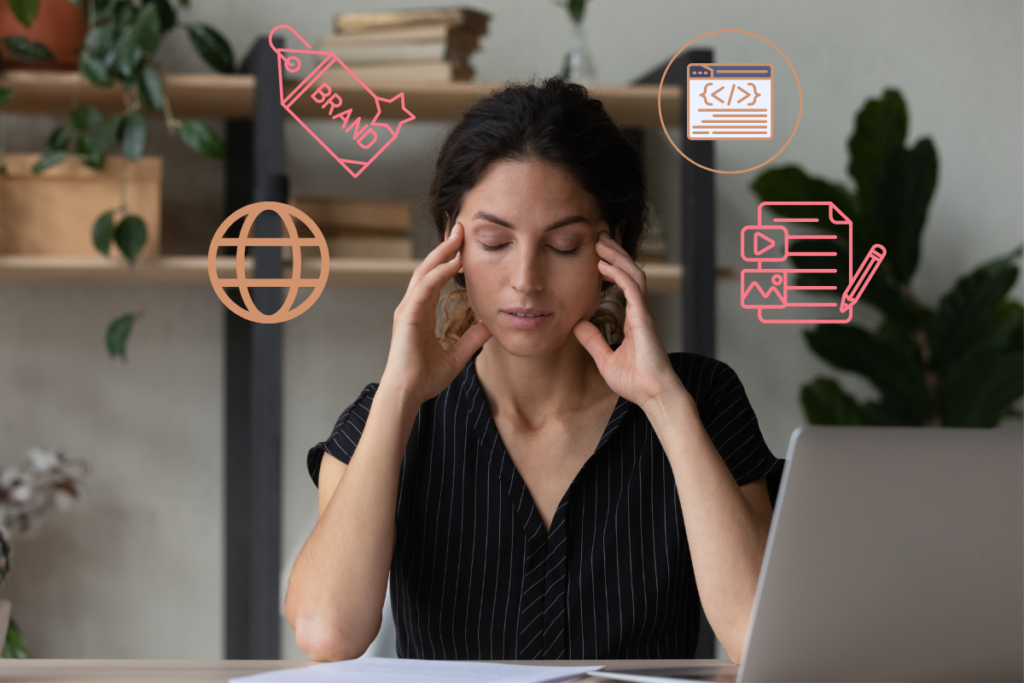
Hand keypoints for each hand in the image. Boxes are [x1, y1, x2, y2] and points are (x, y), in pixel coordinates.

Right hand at [381, 221, 491, 405]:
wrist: (407, 394)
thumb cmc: (425, 378)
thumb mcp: (457, 355)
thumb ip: (471, 339)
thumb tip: (490, 325)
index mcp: (421, 313)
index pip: (435, 279)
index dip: (448, 261)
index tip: (463, 246)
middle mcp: (413, 307)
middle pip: (429, 268)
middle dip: (445, 247)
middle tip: (461, 228)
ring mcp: (408, 309)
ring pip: (425, 271)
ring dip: (442, 252)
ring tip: (458, 235)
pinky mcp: (407, 315)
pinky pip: (424, 287)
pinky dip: (438, 272)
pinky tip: (454, 261)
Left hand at [572, 233, 684, 410]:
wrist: (654, 395)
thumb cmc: (635, 382)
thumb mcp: (605, 358)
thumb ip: (593, 340)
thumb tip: (577, 325)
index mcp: (634, 319)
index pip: (625, 284)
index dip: (613, 267)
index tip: (598, 255)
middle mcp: (641, 312)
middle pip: (631, 273)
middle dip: (615, 253)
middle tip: (599, 238)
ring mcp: (644, 314)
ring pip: (634, 274)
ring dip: (617, 257)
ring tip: (601, 243)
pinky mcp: (644, 319)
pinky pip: (633, 289)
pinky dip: (619, 274)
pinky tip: (604, 266)